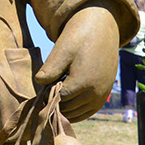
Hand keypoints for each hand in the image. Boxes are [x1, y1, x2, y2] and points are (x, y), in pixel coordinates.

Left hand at [34, 3, 123, 120]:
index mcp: (83, 82)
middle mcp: (95, 93)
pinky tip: (65, 105)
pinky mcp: (104, 95)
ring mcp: (102, 95)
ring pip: (78, 114)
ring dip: (65, 110)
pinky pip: (88, 112)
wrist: (102, 29)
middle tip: (44, 95)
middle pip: (68, 109)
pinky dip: (76, 112)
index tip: (40, 91)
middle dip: (55, 104)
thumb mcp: (62, 50)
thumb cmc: (79, 37)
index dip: (48, 96)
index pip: (59, 99)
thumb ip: (50, 69)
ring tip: (54, 98)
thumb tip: (39, 83)